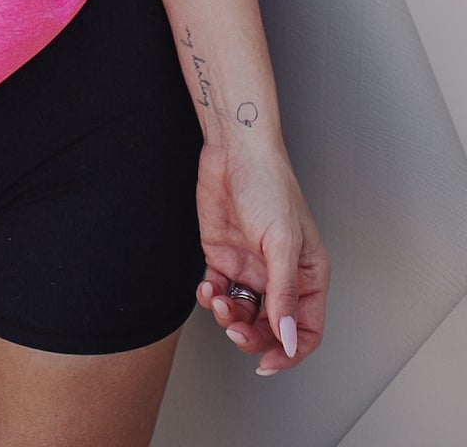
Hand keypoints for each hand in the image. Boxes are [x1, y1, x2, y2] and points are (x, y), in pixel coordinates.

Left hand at [194, 136, 329, 373]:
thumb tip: (289, 338)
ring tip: (218, 302)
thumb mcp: (283, 243)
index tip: (268, 362)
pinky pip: (217, 293)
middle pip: (271, 328)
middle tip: (235, 332)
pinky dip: (210, 298)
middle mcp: (280, 275)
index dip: (291, 351)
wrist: (233, 152)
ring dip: (228, 317)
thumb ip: (284, 294)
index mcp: (308, 274)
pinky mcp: (224, 257)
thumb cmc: (269, 184)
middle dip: (252, 336)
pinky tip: (206, 288)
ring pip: (242, 314)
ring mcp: (251, 267)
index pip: (306, 329)